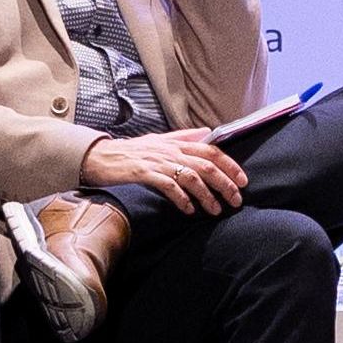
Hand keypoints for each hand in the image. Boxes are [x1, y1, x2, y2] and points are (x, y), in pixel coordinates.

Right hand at [80, 128, 245, 213]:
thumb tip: (209, 133)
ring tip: (215, 210)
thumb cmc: (132, 151)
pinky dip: (182, 199)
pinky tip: (189, 210)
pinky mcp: (143, 173)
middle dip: (225, 184)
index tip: (243, 181)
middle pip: (206, 165)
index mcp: (176, 143)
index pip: (211, 151)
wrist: (99, 157)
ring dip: (207, 195)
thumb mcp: (159, 140)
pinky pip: (168, 186)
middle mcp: (170, 150)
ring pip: (191, 177)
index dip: (230, 166)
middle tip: (236, 200)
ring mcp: (157, 161)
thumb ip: (185, 137)